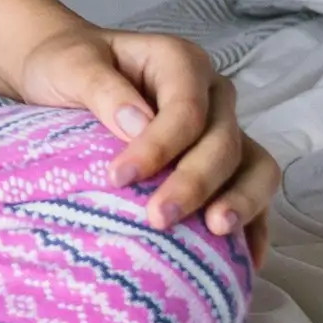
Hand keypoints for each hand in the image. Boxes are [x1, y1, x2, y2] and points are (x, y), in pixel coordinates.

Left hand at [2, 21, 281, 249]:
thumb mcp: (72, 66)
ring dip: (242, 201)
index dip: (159, 146)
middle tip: (158, 218)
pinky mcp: (224, 164)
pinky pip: (252, 190)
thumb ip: (102, 89)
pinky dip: (254, 223)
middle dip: (195, 183)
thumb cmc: (69, 66)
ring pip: (256, 165)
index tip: (119, 178)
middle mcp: (213, 94)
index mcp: (180, 62)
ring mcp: (223, 129)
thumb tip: (137, 123)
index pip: (185, 110)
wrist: (67, 74)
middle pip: (223, 142)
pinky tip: (246, 259)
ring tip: (216, 232)